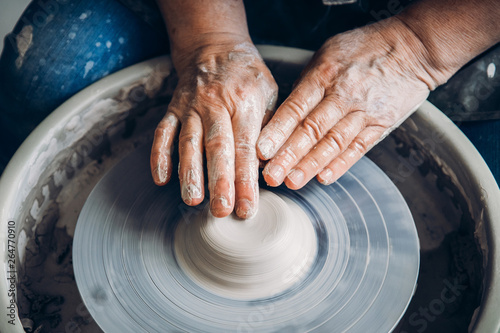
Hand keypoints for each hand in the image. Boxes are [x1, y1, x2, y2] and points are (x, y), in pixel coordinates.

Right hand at [151, 36, 277, 217]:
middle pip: (217, 148)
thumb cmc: (248, 77)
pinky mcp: (173, 109)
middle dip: (219, 182)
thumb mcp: (270, 94)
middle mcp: (215, 105)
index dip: (245, 179)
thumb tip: (268, 167)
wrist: (215, 47)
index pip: (246, 147)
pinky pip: (163, 133)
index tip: (247, 206)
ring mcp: (190, 107)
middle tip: (222, 211)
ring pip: (188, 143)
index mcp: (244, 103)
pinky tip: (161, 179)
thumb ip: (269, 129)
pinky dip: (159, 156)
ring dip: (189, 173)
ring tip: (192, 201)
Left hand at [257, 18, 437, 188]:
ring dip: (311, 165)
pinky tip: (324, 177)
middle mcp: (343, 95)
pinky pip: (358, 148)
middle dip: (289, 156)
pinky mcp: (381, 125)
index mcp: (325, 75)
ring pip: (333, 143)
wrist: (413, 48)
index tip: (261, 150)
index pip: (296, 108)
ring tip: (292, 182)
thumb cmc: (364, 49)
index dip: (278, 131)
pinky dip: (341, 164)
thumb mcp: (329, 54)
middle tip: (271, 176)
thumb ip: (307, 84)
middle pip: (312, 130)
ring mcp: (363, 112)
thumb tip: (285, 114)